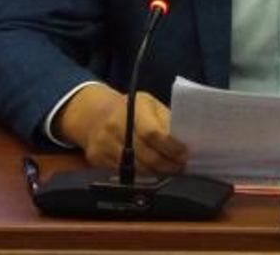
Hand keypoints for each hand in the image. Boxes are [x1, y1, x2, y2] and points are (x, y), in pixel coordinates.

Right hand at [53, 84, 186, 172]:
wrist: (95, 115)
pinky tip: (152, 171)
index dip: (170, 147)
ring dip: (157, 172)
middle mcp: (115, 125)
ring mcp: (104, 143)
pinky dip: (142, 174)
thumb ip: (165, 120)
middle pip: (145, 154)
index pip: (153, 133)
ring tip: (170, 170)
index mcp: (133, 108)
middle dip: (167, 163)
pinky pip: (124, 172)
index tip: (184, 154)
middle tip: (180, 166)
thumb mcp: (149, 105)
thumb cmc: (131, 109)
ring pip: (136, 167)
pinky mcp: (97, 158)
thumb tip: (183, 140)